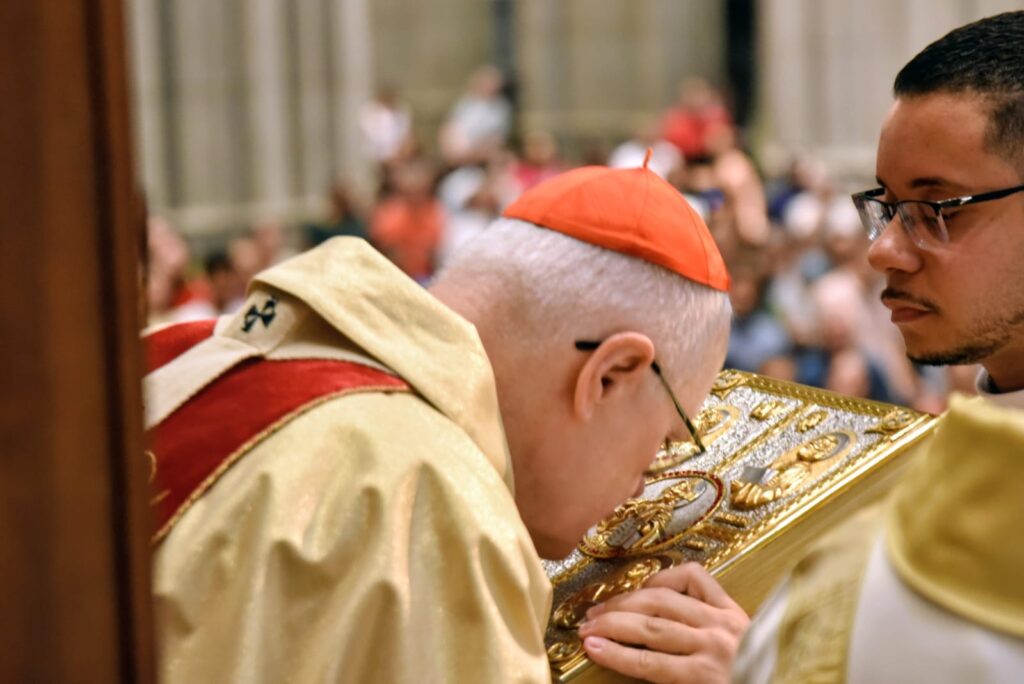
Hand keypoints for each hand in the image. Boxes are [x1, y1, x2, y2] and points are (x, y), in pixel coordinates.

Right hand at [577, 562, 748, 682]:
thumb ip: (669, 680)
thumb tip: (631, 662)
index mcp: (706, 676)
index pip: (646, 662)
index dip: (613, 653)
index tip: (588, 646)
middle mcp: (712, 643)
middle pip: (649, 627)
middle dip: (612, 624)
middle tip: (586, 625)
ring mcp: (723, 619)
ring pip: (664, 600)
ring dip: (628, 602)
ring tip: (603, 607)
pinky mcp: (732, 605)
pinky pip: (695, 580)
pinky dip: (668, 578)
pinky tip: (648, 586)